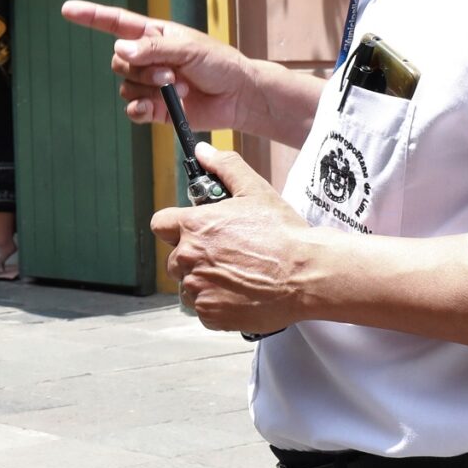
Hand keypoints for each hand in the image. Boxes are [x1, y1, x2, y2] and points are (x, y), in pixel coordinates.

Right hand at [61, 0, 259, 134]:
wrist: (238, 96)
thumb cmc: (219, 63)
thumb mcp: (188, 48)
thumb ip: (153, 49)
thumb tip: (119, 50)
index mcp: (153, 35)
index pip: (115, 23)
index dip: (91, 16)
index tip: (67, 10)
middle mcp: (147, 58)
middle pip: (119, 62)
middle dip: (143, 70)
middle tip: (171, 74)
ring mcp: (149, 84)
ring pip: (126, 87)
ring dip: (151, 90)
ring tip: (180, 89)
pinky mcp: (155, 109)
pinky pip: (133, 109)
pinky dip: (141, 110)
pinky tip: (154, 109)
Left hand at [152, 144, 308, 333]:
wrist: (306, 274)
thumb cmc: (283, 233)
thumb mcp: (255, 190)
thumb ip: (225, 167)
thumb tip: (204, 152)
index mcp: (193, 226)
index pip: (161, 224)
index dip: (176, 227)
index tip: (193, 231)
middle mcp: (188, 258)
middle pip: (174, 258)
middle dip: (194, 256)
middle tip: (225, 256)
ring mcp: (198, 289)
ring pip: (188, 285)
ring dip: (204, 282)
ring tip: (236, 276)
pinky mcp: (210, 314)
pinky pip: (202, 310)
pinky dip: (217, 305)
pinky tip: (239, 294)